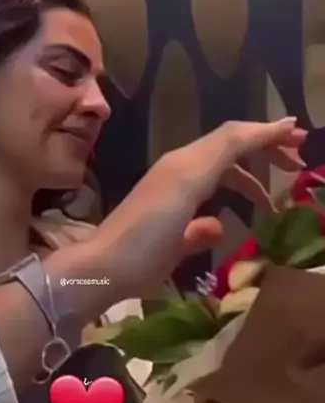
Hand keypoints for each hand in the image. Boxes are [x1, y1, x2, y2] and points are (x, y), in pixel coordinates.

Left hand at [90, 117, 306, 299]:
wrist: (103, 270)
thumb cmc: (145, 234)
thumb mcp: (184, 190)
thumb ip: (221, 163)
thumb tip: (256, 161)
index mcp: (186, 162)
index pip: (234, 136)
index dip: (267, 132)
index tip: (299, 133)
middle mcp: (180, 170)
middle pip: (229, 150)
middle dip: (263, 149)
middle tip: (298, 160)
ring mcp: (173, 193)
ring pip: (219, 173)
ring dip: (249, 178)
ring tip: (274, 201)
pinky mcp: (169, 218)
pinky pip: (207, 196)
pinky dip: (227, 200)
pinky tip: (232, 221)